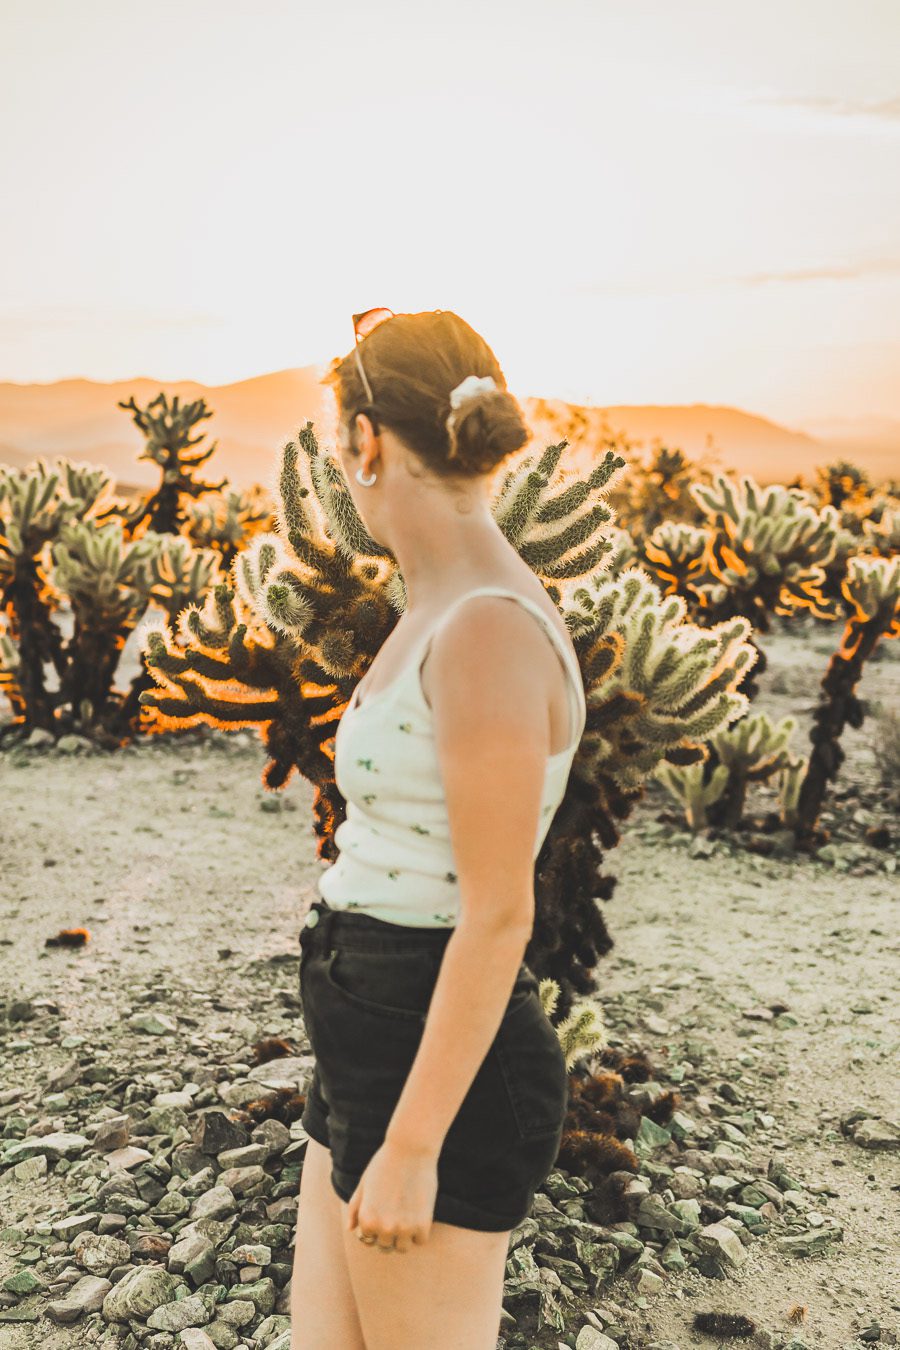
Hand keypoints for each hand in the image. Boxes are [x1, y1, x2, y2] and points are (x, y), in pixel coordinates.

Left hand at [345, 1137, 438, 1252]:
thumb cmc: (384, 1163)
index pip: (367, 1239)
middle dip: (388, 1234)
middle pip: (385, 1246)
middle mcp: (383, 1228)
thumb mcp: (364, 1184)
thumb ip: (355, 1208)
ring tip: (406, 1216)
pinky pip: (420, 1240)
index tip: (382, 1213)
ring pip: (402, 1248)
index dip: (374, 1228)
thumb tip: (351, 1229)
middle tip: (395, 1213)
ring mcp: (404, 1228)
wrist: (410, 1149)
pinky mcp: (423, 1225)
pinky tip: (418, 1213)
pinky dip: (420, 1231)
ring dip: (403, 1236)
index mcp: (366, 1220)